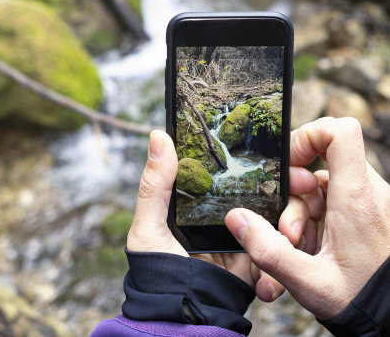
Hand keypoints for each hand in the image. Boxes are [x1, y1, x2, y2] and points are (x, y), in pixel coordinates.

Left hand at [127, 129, 316, 301]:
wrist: (180, 321)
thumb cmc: (157, 273)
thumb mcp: (149, 227)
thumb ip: (155, 184)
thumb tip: (158, 135)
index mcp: (203, 199)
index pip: (234, 168)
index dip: (259, 156)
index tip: (284, 147)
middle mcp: (227, 211)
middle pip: (266, 187)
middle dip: (290, 184)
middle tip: (305, 181)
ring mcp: (246, 234)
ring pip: (281, 215)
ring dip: (294, 218)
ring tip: (292, 229)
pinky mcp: (258, 258)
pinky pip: (283, 248)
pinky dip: (291, 248)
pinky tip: (293, 246)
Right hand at [225, 117, 389, 319]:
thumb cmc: (360, 302)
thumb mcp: (309, 283)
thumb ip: (268, 251)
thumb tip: (237, 218)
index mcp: (357, 199)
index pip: (340, 132)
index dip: (309, 135)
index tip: (289, 163)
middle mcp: (368, 193)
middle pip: (322, 163)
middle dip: (295, 192)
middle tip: (287, 227)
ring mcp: (369, 202)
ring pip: (324, 185)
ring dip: (302, 211)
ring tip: (297, 246)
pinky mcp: (367, 213)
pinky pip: (333, 200)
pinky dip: (316, 219)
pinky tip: (309, 248)